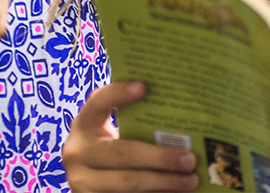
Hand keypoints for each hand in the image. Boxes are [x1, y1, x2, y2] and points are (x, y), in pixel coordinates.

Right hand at [64, 81, 199, 191]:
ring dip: (164, 182)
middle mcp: (78, 152)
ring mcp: (82, 181)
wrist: (89, 180)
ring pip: (127, 182)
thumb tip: (181, 112)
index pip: (98, 102)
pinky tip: (177, 192)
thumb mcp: (113, 134)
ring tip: (191, 179)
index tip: (144, 87)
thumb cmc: (111, 151)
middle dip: (159, 158)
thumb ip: (136, 123)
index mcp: (84, 125)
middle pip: (122, 153)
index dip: (118, 94)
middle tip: (190, 159)